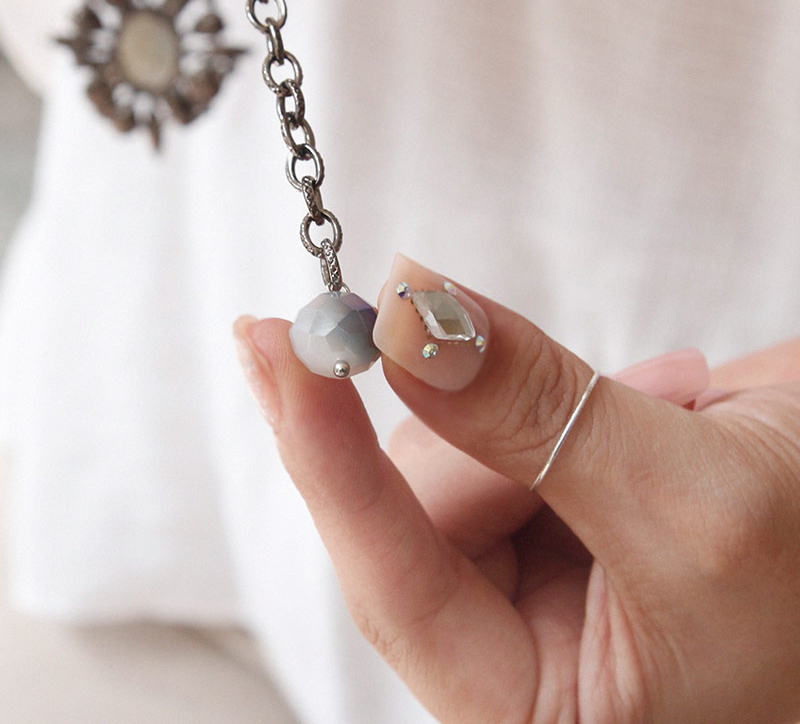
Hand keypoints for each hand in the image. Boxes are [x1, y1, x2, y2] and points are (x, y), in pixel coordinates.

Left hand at [235, 256, 799, 723]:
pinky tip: (674, 404)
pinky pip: (512, 424)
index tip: (275, 345)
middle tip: (610, 390)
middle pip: (427, 507)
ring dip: (558, 410)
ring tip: (682, 411)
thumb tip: (411, 322)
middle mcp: (518, 649)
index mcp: (535, 709)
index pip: (388, 580)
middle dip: (499, 430)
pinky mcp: (555, 504)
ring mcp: (533, 572)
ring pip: (465, 451)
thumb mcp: (693, 506)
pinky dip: (579, 396)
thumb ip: (535, 414)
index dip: (326, 454)